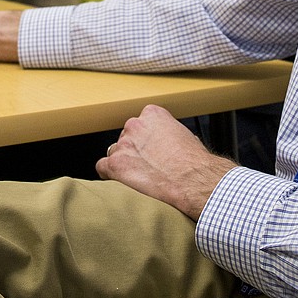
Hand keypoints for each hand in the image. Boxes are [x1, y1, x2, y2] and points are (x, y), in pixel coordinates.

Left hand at [96, 104, 237, 220]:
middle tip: (147, 166)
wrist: (194, 181)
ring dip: (124, 163)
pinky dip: (109, 175)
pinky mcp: (116, 165)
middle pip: (126, 138)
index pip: (140, 124)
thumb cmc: (194, 162)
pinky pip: (102, 167)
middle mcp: (135, 125)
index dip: (145, 140)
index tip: (151, 150)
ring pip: (115, 153)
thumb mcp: (185, 136)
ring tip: (139, 177)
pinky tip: (120, 183)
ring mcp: (124, 145)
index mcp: (152, 115)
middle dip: (134, 152)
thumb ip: (168, 134)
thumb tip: (167, 143)